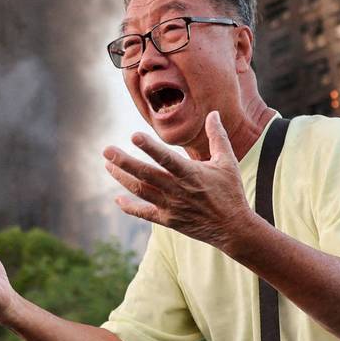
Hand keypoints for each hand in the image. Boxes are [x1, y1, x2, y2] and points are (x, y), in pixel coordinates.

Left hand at [104, 111, 254, 249]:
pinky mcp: (168, 220)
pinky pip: (144, 213)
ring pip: (141, 191)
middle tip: (107, 150)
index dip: (150, 148)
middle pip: (146, 174)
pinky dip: (130, 207)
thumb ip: (218, 136)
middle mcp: (178, 190)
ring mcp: (171, 206)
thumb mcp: (227, 162)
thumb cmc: (230, 191)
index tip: (134, 136)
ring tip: (107, 165)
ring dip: (122, 178)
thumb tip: (213, 112)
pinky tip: (118, 200)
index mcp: (191, 174)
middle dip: (124, 162)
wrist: (233, 228)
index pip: (167, 159)